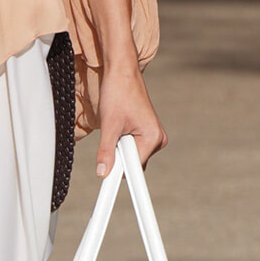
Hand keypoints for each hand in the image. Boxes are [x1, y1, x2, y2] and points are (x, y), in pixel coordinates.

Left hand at [95, 60, 166, 176]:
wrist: (122, 72)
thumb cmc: (118, 93)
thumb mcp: (109, 125)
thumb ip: (106, 151)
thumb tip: (103, 172)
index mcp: (152, 138)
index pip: (135, 168)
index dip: (120, 174)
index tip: (110, 188)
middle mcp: (157, 139)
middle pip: (133, 164)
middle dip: (118, 155)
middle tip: (110, 135)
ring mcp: (152, 135)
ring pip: (131, 155)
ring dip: (119, 146)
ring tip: (115, 124)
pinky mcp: (146, 132)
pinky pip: (132, 146)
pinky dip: (122, 141)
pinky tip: (119, 124)